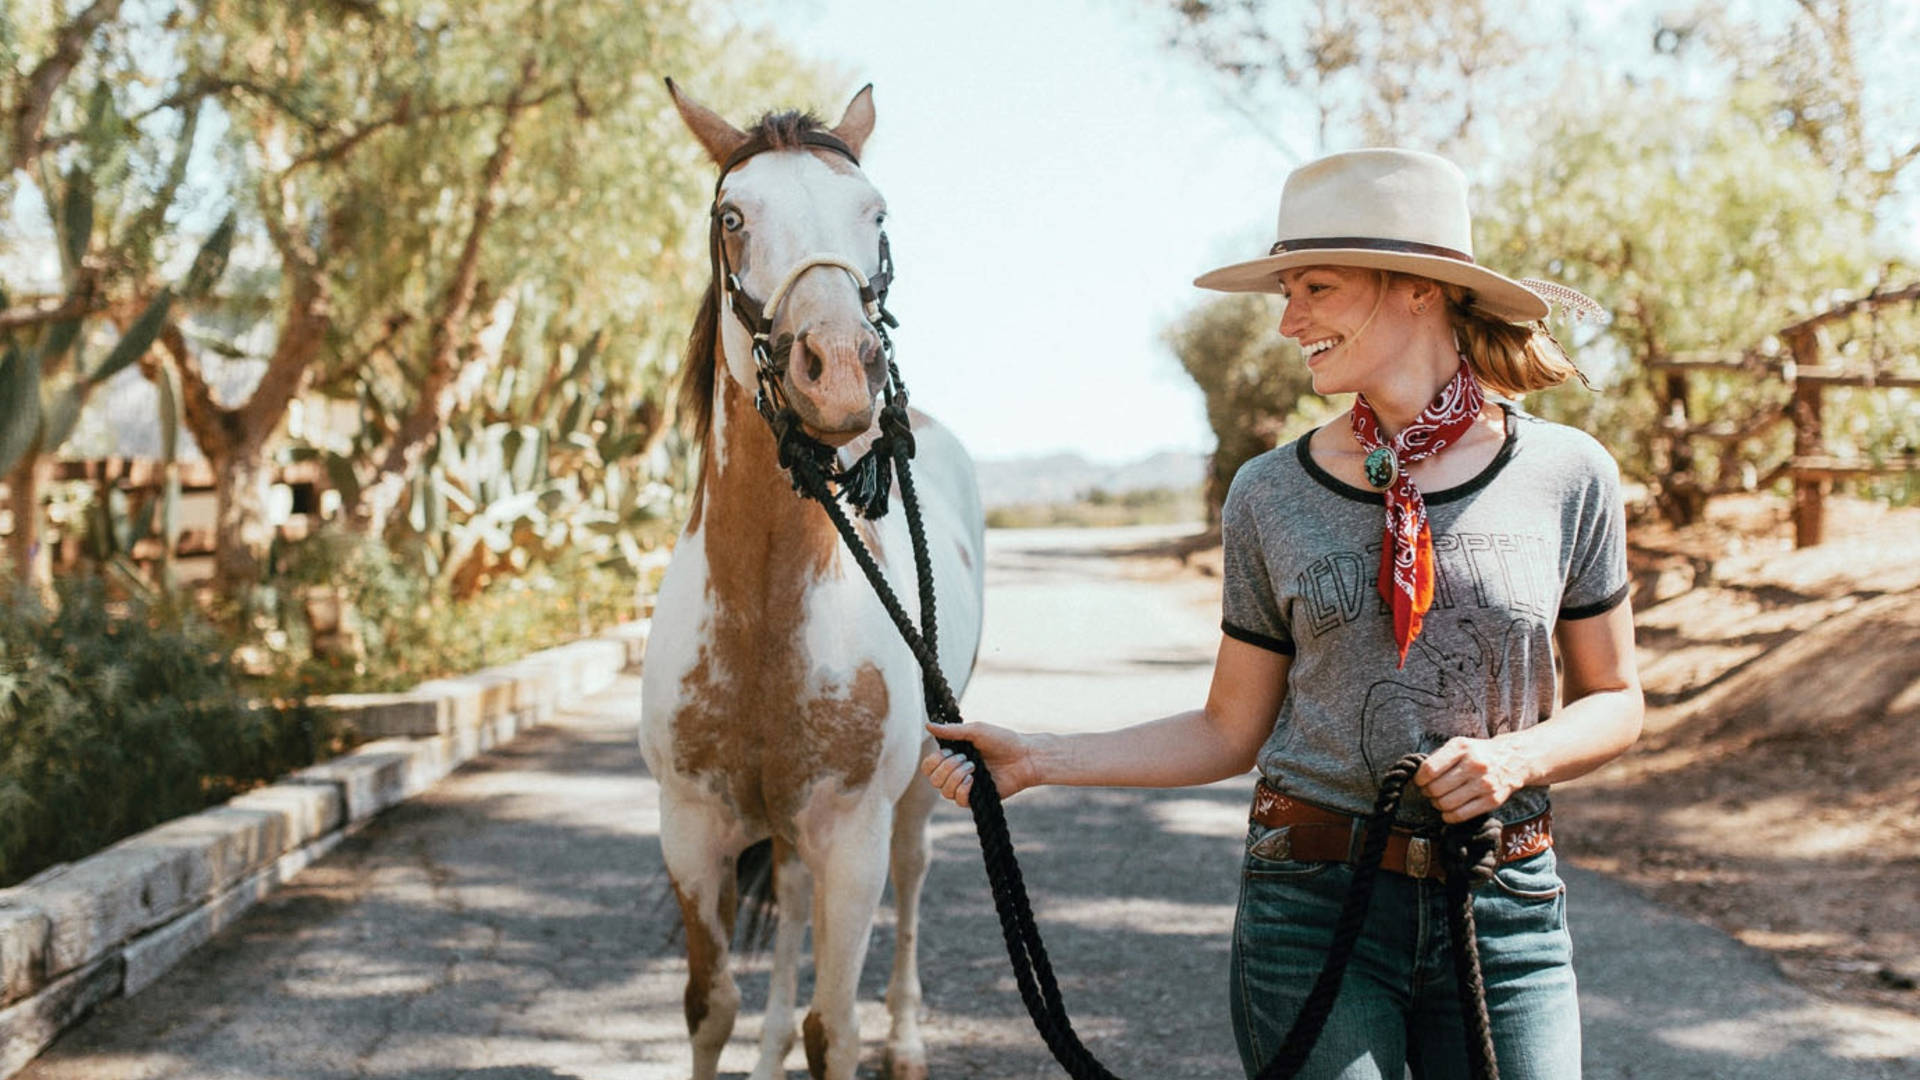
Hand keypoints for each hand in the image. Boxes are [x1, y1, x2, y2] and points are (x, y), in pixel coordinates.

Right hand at [921, 721, 1038, 808]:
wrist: (1025, 756)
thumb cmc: (1003, 741)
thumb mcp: (976, 731)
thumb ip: (951, 731)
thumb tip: (928, 725)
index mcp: (953, 757)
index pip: (928, 766)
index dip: (934, 760)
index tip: (951, 751)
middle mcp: (956, 773)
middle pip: (933, 779)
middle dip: (947, 767)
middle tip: (967, 759)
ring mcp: (965, 787)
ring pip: (944, 791)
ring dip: (956, 777)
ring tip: (974, 768)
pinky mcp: (976, 799)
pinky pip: (958, 801)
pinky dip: (963, 790)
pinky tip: (973, 780)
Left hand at [1413, 736, 1531, 823]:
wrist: (1513, 759)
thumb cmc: (1478, 753)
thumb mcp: (1459, 745)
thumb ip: (1439, 758)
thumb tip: (1418, 777)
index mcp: (1461, 747)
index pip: (1429, 769)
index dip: (1419, 779)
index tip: (1420, 781)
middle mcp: (1474, 765)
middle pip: (1436, 788)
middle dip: (1427, 793)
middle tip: (1429, 791)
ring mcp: (1485, 783)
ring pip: (1446, 803)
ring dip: (1437, 804)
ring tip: (1439, 800)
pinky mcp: (1493, 800)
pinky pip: (1461, 814)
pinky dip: (1448, 816)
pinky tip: (1448, 811)